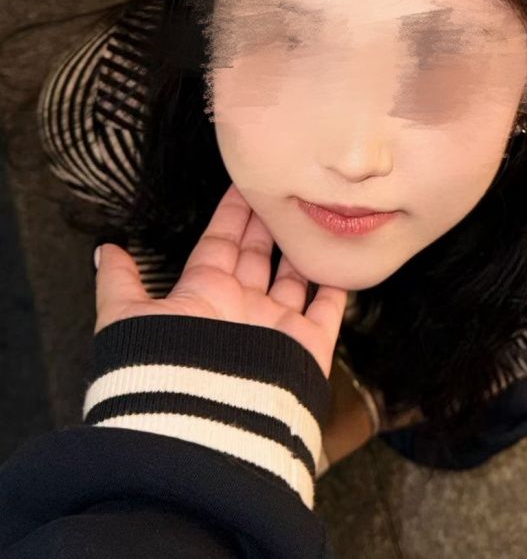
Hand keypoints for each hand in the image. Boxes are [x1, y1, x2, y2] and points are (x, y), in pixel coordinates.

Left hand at [94, 181, 347, 378]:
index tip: (243, 183)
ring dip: (300, 248)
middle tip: (281, 188)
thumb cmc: (162, 367)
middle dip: (267, 221)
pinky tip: (342, 260)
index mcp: (203, 295)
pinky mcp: (304, 346)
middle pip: (258, 254)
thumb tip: (104, 249)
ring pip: (293, 277)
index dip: (231, 214)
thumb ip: (119, 282)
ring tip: (312, 214)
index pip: (220, 243)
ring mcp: (274, 326)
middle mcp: (240, 307)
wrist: (203, 423)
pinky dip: (336, 288)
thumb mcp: (126, 316)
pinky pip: (327, 312)